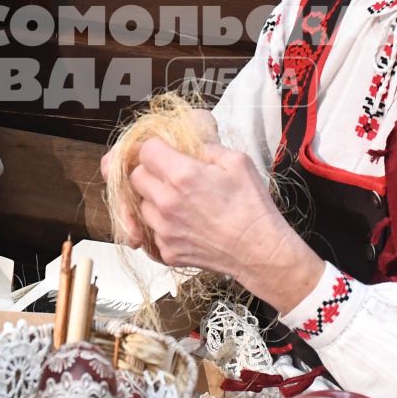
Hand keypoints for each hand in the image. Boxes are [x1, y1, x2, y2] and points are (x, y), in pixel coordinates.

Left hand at [125, 138, 322, 312]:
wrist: (260, 252)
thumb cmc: (253, 208)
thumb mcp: (238, 162)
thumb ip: (208, 147)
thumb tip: (192, 145)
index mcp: (182, 176)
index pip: (146, 151)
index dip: (156, 148)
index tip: (166, 152)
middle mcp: (166, 203)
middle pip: (136, 178)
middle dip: (150, 172)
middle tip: (172, 176)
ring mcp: (164, 230)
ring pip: (142, 206)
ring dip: (154, 200)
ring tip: (180, 202)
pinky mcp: (168, 251)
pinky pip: (153, 232)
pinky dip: (163, 226)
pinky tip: (185, 223)